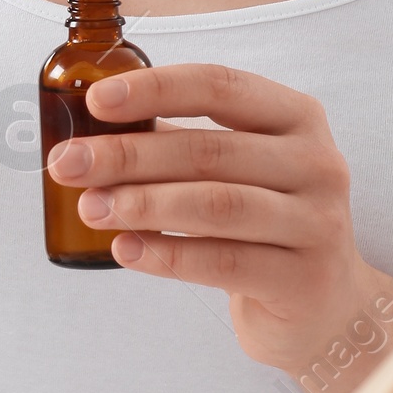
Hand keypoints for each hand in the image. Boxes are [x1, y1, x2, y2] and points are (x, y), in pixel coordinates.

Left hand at [45, 63, 392, 392]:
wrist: (325, 306)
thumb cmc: (263, 223)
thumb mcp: (234, 170)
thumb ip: (177, 145)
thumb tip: (86, 134)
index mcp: (294, 117)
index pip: (218, 86)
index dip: (154, 89)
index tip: (95, 102)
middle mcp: (316, 162)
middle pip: (209, 150)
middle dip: (128, 155)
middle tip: (67, 164)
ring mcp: (317, 222)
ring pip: (217, 205)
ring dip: (142, 204)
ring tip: (89, 209)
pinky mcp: (304, 279)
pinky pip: (224, 262)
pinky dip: (167, 254)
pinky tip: (126, 250)